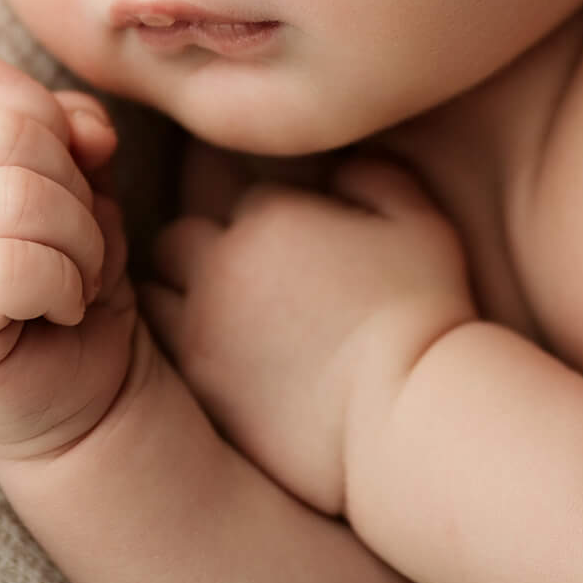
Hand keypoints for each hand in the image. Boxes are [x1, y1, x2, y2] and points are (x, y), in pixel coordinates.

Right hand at [0, 55, 137, 465]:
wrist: (83, 392)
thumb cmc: (76, 281)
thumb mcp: (90, 186)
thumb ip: (80, 133)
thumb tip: (87, 132)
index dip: (53, 119)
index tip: (74, 178)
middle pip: (8, 133)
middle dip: (73, 187)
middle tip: (75, 245)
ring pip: (14, 196)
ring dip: (77, 241)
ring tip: (72, 280)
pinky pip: (9, 266)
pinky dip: (62, 285)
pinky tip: (60, 310)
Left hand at [139, 142, 477, 515]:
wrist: (406, 414)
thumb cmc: (423, 314)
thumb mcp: (420, 224)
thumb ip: (377, 178)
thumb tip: (345, 169)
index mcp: (270, 216)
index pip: (241, 196)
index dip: (268, 219)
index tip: (294, 245)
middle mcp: (221, 264)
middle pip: (181, 238)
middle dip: (203, 250)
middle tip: (245, 277)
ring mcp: (202, 328)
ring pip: (159, 292)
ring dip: (184, 297)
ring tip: (226, 318)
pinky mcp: (202, 386)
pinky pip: (168, 351)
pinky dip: (188, 347)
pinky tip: (225, 359)